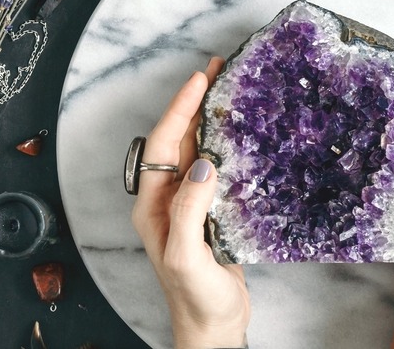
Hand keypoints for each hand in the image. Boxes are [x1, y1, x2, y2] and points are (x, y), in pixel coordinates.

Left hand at [132, 57, 249, 348]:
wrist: (213, 323)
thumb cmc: (194, 296)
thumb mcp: (186, 253)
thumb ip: (190, 208)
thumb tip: (203, 163)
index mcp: (153, 203)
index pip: (163, 143)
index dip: (181, 108)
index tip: (200, 79)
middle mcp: (167, 197)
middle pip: (177, 138)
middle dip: (194, 102)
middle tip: (216, 71)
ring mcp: (188, 202)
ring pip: (195, 148)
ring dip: (208, 118)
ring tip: (227, 90)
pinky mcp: (209, 210)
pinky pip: (214, 167)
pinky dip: (224, 143)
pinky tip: (240, 134)